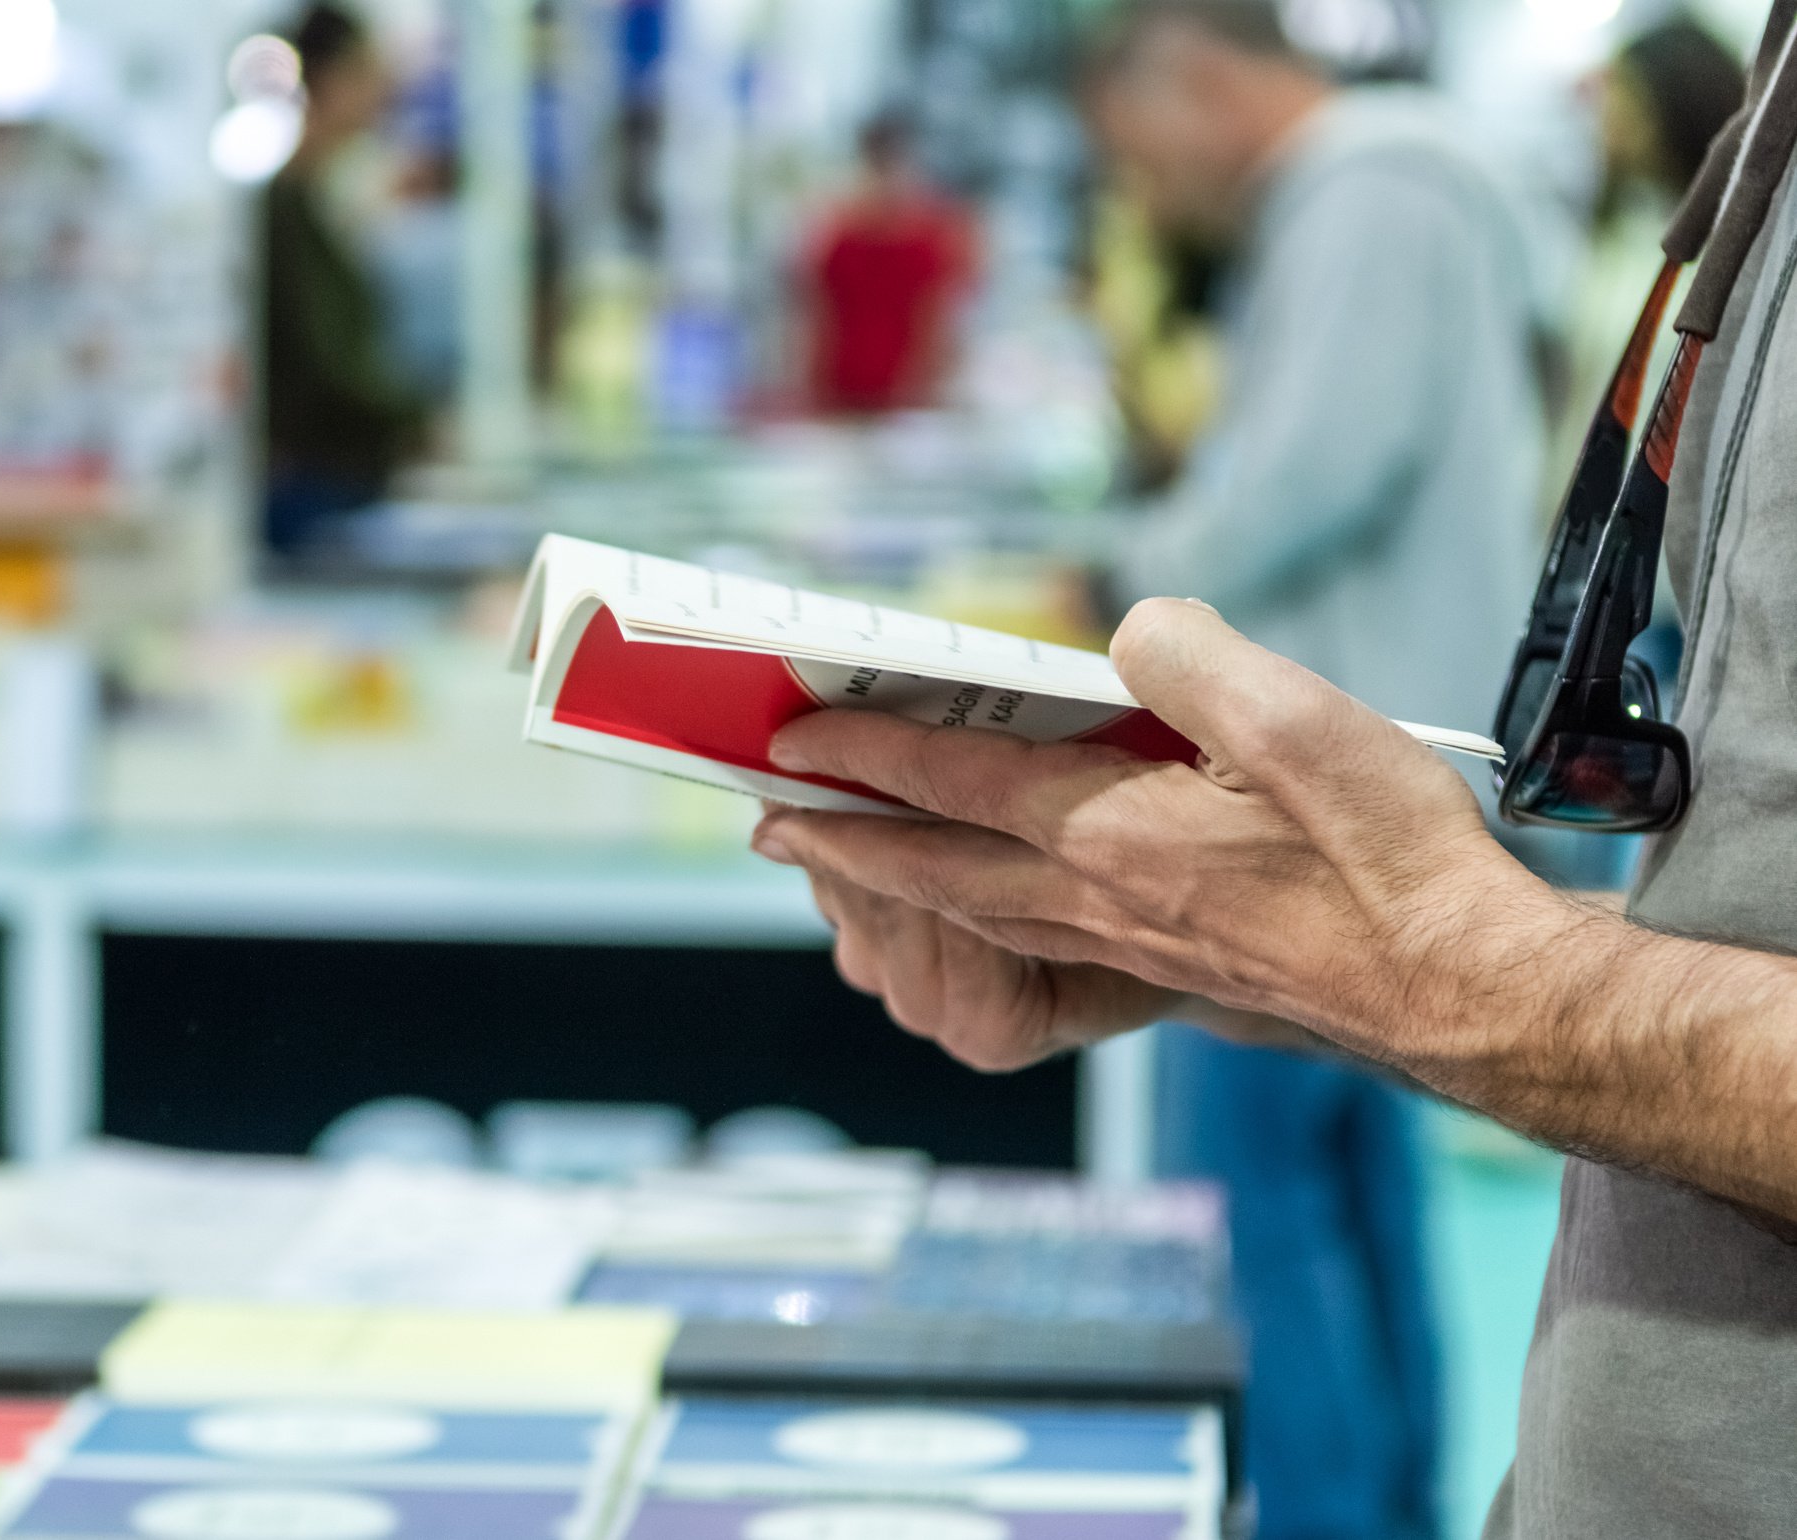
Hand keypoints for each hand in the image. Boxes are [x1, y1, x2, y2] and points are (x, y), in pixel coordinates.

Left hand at [752, 599, 1577, 1082]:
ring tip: (841, 862)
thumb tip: (1128, 633)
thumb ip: (1187, 657)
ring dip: (891, 883)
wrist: (1457, 987)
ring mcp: (1124, 943)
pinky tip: (976, 904)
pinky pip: (1025, 939)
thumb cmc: (1388, 852)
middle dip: (838, 843)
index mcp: (1110, 832)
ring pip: (970, 909)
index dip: (862, 752)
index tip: (791, 735)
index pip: (949, 782)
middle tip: (765, 826)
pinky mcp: (1162, 968)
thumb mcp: (1293, 715)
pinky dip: (968, 912)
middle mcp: (1094, 898)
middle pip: (929, 866)